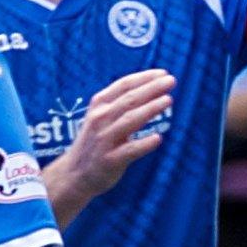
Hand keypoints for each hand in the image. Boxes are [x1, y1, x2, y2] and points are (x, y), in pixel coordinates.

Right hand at [42, 69, 174, 228]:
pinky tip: (158, 138)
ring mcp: (104, 139)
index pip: (124, 85)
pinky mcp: (109, 160)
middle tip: (171, 81)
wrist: (75, 173)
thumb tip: (153, 88)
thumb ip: (121, 103)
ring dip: (150, 109)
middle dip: (152, 88)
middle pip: (129, 99)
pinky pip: (129, 150)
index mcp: (99, 104)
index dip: (144, 77)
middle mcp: (100, 118)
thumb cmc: (96, 140)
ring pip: (130, 120)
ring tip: (168, 100)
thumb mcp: (101, 116)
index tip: (163, 73)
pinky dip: (144, 144)